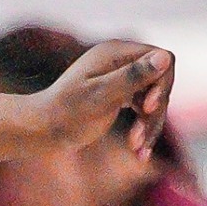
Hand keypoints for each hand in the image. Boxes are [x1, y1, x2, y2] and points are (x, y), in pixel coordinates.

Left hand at [39, 41, 177, 156]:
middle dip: (155, 111)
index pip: (161, 58)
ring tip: (137, 150)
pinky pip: (144, 109)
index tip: (149, 107)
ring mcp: (120, 79)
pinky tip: (139, 152)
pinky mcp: (119, 96)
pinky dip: (144, 128)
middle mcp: (120, 61)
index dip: (162, 82)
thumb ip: (133, 76)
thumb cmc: (66, 112)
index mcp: (115, 52)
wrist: (41, 130)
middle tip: (139, 139)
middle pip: (160, 82)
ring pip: (154, 99)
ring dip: (150, 125)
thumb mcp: (102, 95)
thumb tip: (165, 57)